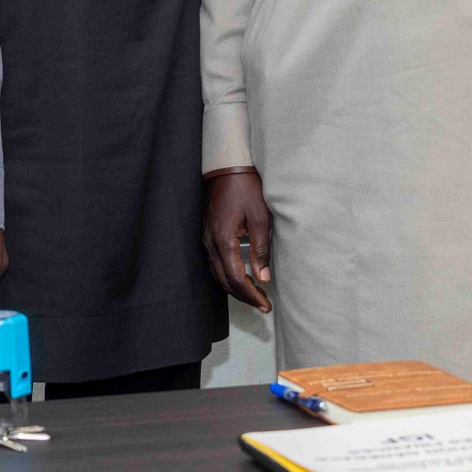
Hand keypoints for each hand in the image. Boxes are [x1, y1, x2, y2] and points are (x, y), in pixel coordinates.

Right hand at [203, 170, 273, 312]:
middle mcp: (210, 243)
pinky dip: (228, 275)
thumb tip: (263, 277)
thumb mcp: (260, 216)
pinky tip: (242, 276)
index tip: (265, 305)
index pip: (236, 279)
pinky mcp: (208, 234)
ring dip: (235, 287)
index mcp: (223, 240)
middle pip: (224, 281)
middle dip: (243, 296)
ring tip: (255, 293)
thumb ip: (261, 249)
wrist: (227, 167)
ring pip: (217, 274)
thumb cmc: (245, 188)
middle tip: (263, 304)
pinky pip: (215, 263)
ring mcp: (206, 239)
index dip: (251, 295)